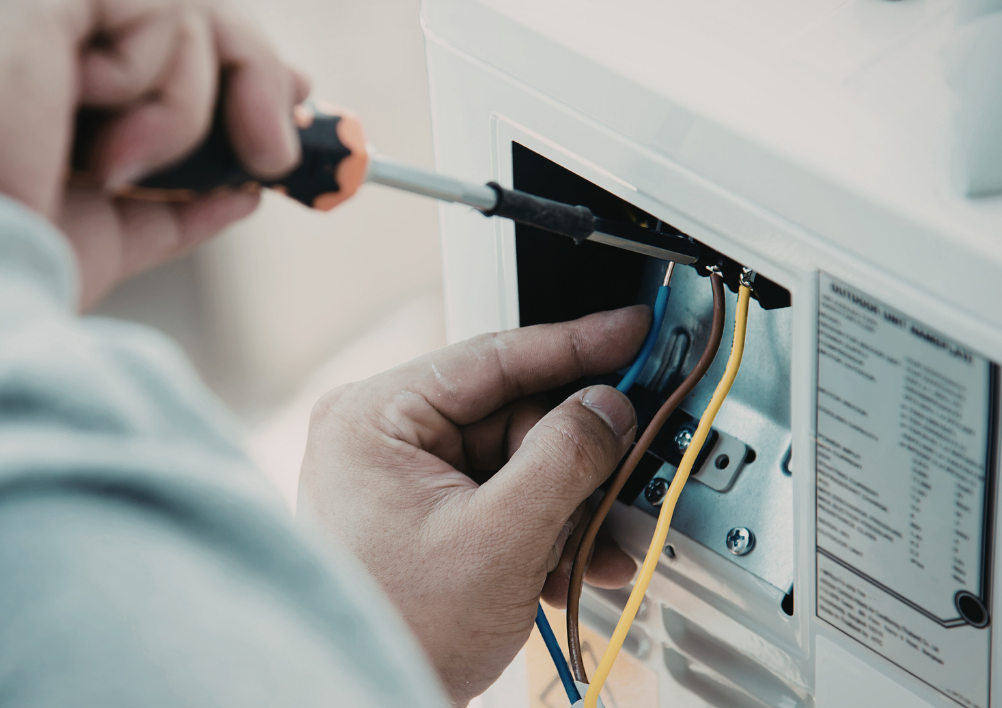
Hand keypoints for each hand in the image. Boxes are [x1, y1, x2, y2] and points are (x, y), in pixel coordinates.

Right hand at [0, 0, 306, 306]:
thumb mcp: (106, 217)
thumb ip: (175, 184)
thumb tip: (247, 180)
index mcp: (0, 25)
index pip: (137, 1)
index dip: (219, 45)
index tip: (284, 98)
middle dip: (248, 65)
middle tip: (277, 155)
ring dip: (194, 106)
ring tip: (132, 172)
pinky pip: (165, 8)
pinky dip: (166, 96)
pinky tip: (103, 149)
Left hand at [298, 307, 648, 704]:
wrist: (370, 701)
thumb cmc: (399, 629)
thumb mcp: (499, 538)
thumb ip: (564, 459)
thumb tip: (608, 407)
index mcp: (375, 417)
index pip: (492, 356)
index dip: (574, 343)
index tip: (631, 331)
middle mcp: (383, 437)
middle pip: (514, 417)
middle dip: (576, 462)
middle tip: (628, 478)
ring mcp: (404, 479)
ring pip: (518, 464)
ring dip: (568, 508)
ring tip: (596, 550)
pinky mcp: (426, 517)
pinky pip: (503, 501)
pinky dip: (544, 532)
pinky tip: (570, 568)